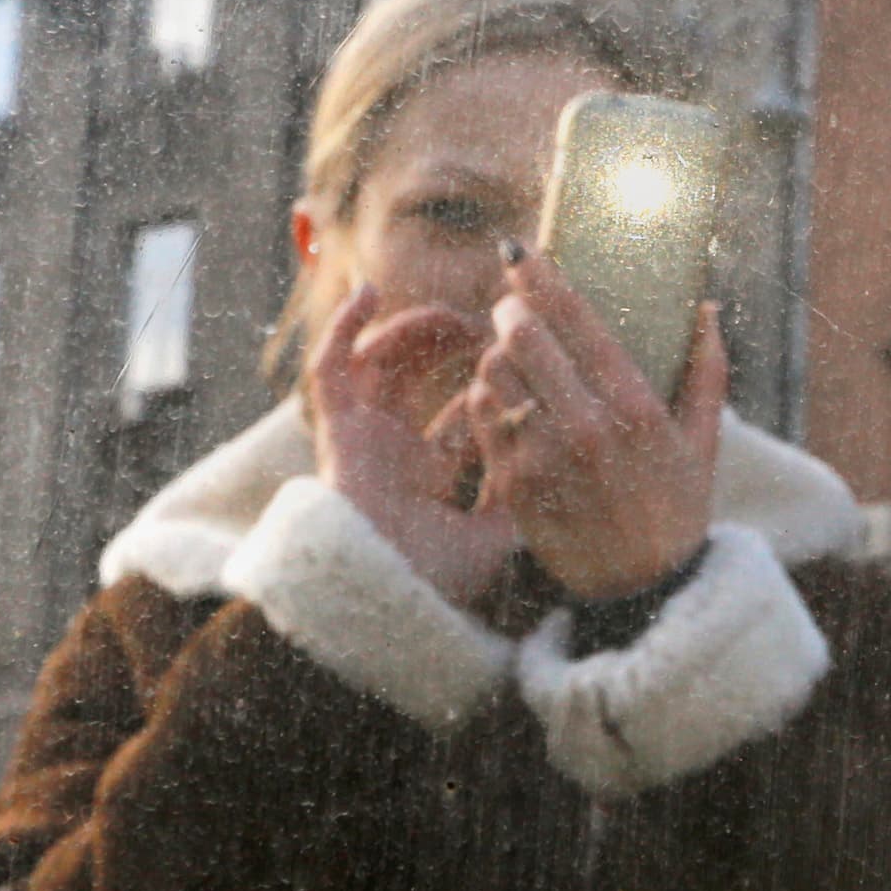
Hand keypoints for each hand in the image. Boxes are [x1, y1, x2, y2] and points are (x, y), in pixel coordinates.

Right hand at [303, 282, 518, 604]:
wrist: (381, 597)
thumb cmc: (436, 581)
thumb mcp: (497, 535)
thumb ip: (524, 496)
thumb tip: (561, 460)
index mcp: (429, 477)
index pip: (463, 415)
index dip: (491, 382)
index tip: (521, 352)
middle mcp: (394, 453)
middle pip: (420, 380)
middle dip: (453, 346)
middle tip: (491, 325)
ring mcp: (362, 439)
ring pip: (380, 364)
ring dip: (413, 330)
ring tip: (453, 317)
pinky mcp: (333, 430)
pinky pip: (329, 367)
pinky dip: (342, 327)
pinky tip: (368, 292)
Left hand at [462, 247, 723, 600]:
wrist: (641, 592)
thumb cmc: (675, 509)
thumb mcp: (703, 442)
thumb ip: (707, 371)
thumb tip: (706, 310)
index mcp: (637, 407)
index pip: (577, 321)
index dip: (541, 277)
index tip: (520, 251)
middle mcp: (588, 427)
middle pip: (524, 336)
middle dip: (512, 310)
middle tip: (512, 305)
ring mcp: (546, 456)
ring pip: (494, 371)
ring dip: (496, 354)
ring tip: (510, 355)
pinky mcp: (514, 484)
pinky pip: (482, 415)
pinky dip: (486, 397)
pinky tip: (503, 398)